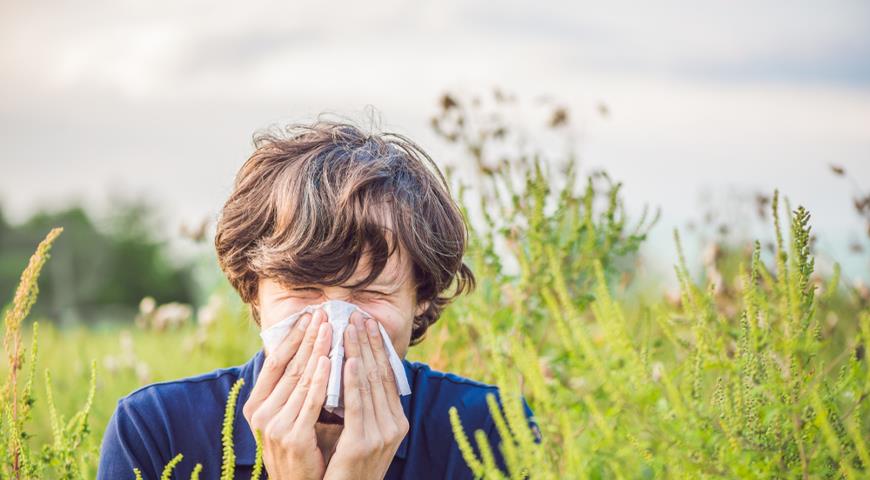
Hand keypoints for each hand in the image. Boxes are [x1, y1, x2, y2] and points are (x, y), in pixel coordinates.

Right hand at [243, 308, 331, 479]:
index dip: (292, 337)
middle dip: (308, 337)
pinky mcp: (292, 436)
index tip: (308, 315)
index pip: (275, 362)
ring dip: (317, 350)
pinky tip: (330, 360)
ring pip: (301, 378)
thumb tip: (310, 352)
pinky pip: (310, 401)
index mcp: (256, 405)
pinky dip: (321, 378)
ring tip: (330, 328)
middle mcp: (260, 413)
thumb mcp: (288, 415)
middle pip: (289, 365)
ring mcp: (274, 425)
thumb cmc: (299, 448)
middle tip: (322, 313)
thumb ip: (294, 389)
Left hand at [324, 315, 409, 479]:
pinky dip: (354, 381)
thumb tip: (356, 372)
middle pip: (381, 375)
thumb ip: (363, 407)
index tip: (369, 324)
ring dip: (360, 353)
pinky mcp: (363, 443)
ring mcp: (381, 435)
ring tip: (350, 328)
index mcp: (396, 422)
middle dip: (369, 343)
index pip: (387, 377)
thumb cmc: (346, 468)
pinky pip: (358, 405)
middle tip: (359, 316)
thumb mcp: (361, 433)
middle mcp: (394, 426)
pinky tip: (349, 361)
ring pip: (370, 385)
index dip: (378, 348)